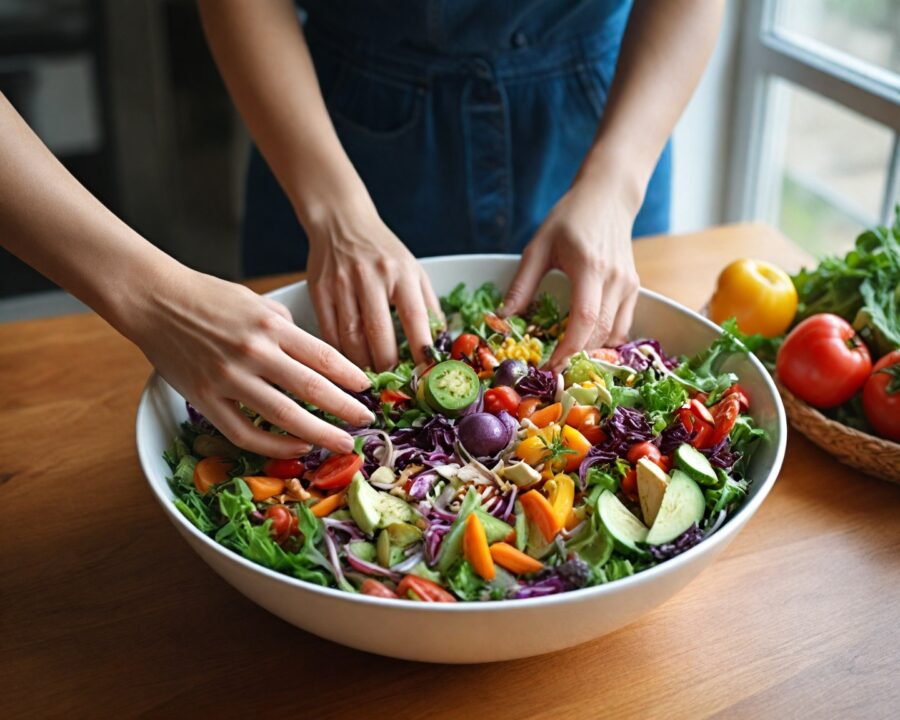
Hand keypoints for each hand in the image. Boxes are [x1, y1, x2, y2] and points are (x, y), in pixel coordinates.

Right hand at [125, 265, 374, 457]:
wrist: (153, 299)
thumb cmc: (207, 297)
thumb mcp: (256, 301)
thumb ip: (285, 326)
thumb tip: (311, 352)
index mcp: (271, 325)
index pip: (324, 356)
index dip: (351, 377)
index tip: (367, 389)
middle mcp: (254, 351)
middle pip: (313, 389)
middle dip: (346, 409)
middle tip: (366, 422)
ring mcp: (229, 377)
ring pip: (284, 416)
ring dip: (319, 433)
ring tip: (342, 442)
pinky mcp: (205, 399)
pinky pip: (245, 432)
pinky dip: (275, 444)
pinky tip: (297, 446)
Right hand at [305, 201, 441, 369]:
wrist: (341, 221)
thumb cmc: (383, 251)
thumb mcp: (414, 270)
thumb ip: (428, 305)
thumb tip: (440, 344)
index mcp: (401, 272)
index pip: (415, 319)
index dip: (421, 352)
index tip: (426, 375)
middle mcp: (371, 277)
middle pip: (379, 334)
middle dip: (388, 366)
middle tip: (393, 388)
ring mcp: (342, 283)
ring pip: (351, 337)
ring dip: (361, 366)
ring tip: (370, 382)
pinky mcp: (319, 290)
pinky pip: (328, 331)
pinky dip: (338, 354)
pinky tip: (345, 367)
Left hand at [501, 178, 639, 368]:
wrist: (608, 198)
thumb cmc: (569, 218)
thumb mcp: (538, 247)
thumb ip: (522, 284)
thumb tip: (503, 317)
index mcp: (589, 267)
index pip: (585, 318)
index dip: (568, 348)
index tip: (550, 366)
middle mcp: (615, 279)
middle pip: (600, 332)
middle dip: (576, 357)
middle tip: (552, 372)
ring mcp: (628, 285)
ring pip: (614, 334)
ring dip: (591, 352)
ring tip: (565, 361)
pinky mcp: (633, 288)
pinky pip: (622, 325)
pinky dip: (604, 340)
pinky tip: (584, 344)